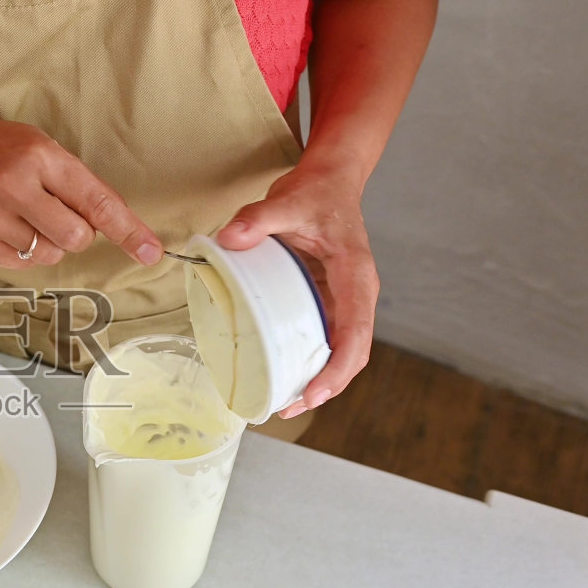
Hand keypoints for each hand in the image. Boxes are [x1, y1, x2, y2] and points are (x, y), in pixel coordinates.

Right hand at [0, 117, 162, 269]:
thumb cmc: (5, 151)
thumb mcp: (46, 150)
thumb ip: (82, 186)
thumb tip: (122, 228)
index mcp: (41, 157)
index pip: (95, 201)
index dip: (127, 230)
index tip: (152, 252)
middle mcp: (14, 186)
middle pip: (75, 238)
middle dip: (78, 233)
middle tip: (58, 212)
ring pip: (49, 255)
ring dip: (50, 243)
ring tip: (28, 216)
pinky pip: (23, 264)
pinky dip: (26, 251)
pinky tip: (11, 225)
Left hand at [217, 159, 378, 417]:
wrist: (331, 180)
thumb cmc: (316, 192)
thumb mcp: (286, 201)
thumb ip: (257, 219)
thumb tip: (229, 239)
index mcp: (356, 274)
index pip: (355, 331)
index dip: (338, 367)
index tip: (314, 391)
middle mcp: (358, 292)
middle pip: (355, 352)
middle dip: (329, 385)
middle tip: (291, 407)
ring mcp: (348, 299)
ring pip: (345, 351)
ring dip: (322, 379)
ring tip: (287, 402)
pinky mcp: (334, 300)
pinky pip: (329, 338)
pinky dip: (313, 360)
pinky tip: (286, 373)